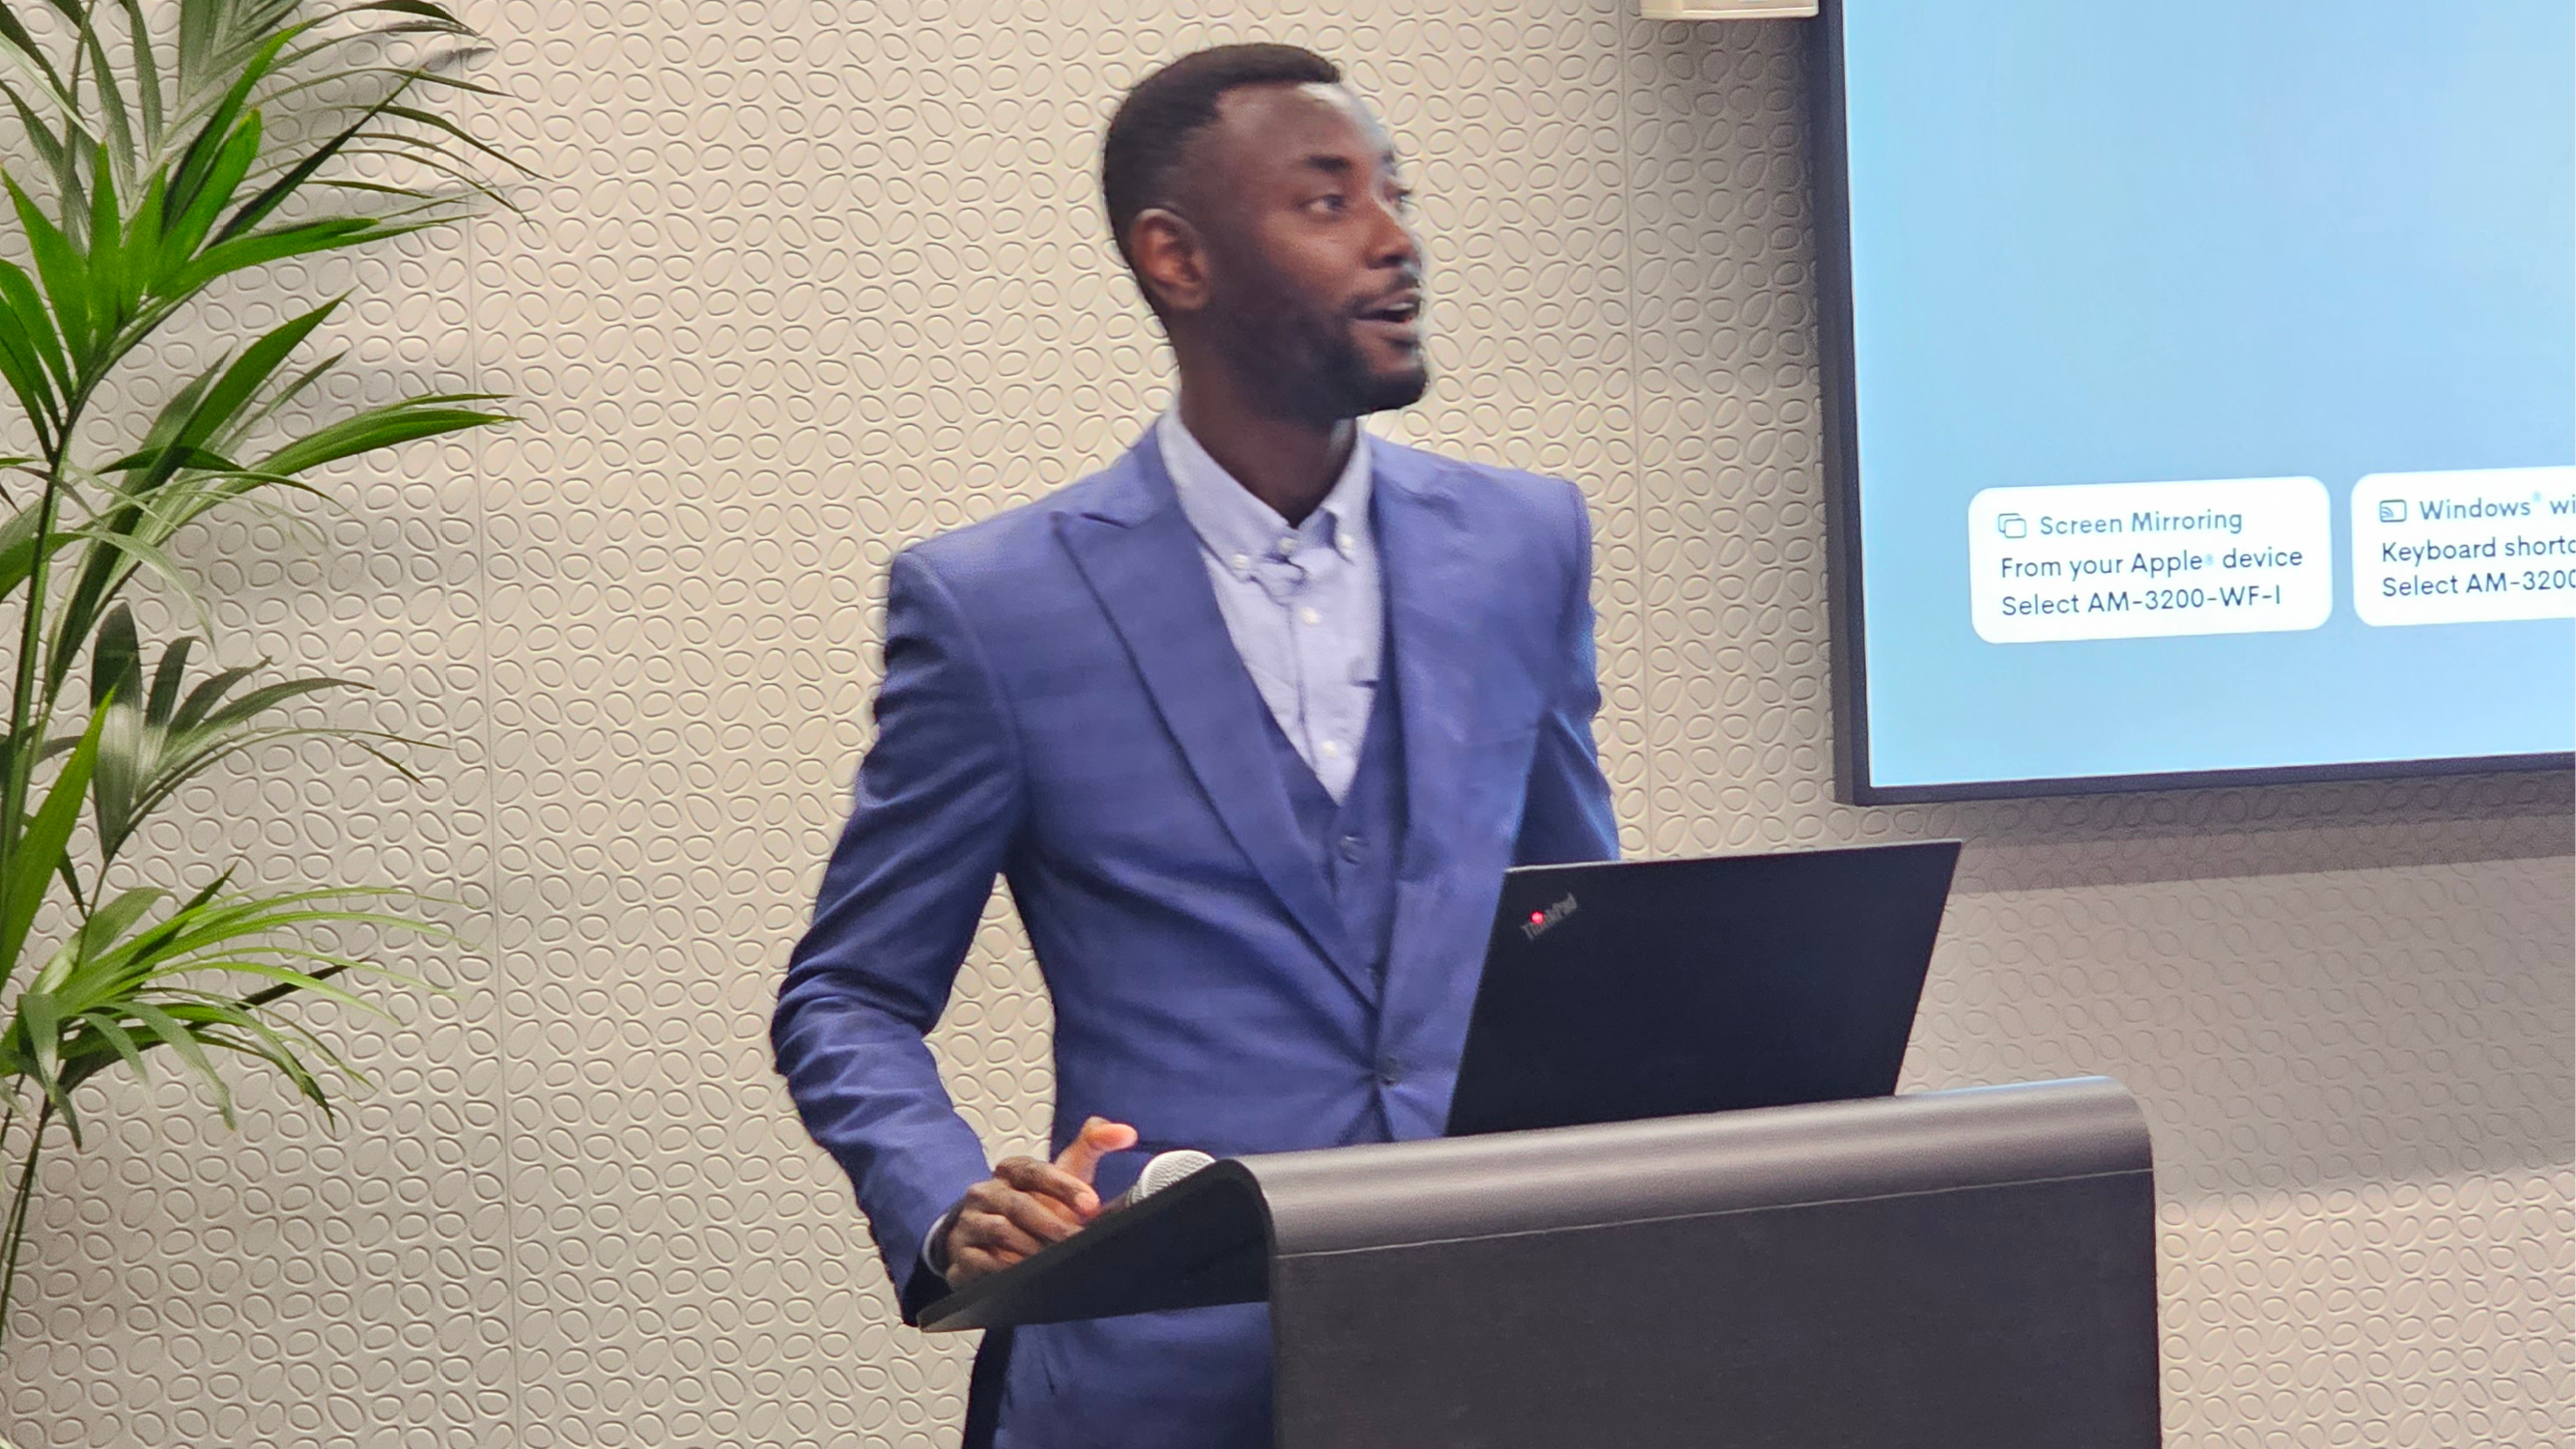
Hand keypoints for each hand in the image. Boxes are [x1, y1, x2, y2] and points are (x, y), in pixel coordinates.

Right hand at [942, 1116, 1139, 1286]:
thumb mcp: (1064, 1172)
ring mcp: (970, 1223)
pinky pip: (983, 1261)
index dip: (1064, 1187)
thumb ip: (1094, 1145)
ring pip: (1001, 1232)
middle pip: (1019, 1205)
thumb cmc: (1035, 1203)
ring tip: (1057, 1258)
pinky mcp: (961, 1254)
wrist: (988, 1239)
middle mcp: (986, 1192)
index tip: (1091, 1204)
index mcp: (1011, 1170)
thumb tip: (1125, 1132)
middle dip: (1053, 1224)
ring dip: (1033, 1248)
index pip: (1035, 1171)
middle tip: (1077, 1239)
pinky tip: (1026, 1273)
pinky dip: (1006, 1267)